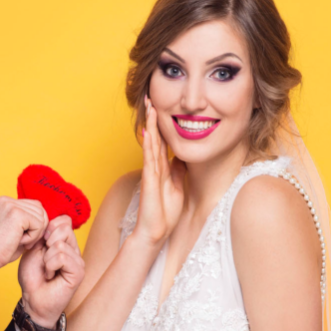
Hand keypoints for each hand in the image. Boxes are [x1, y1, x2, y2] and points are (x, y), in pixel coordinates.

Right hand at [0, 197, 48, 279]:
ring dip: (36, 233)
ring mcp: (11, 205)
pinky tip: (20, 242)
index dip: (36, 224)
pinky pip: (38, 224)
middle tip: (26, 242)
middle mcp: (7, 200)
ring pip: (41, 217)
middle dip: (38, 228)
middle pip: (40, 209)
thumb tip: (46, 217)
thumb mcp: (14, 229)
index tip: (25, 238)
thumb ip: (26, 220)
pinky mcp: (16, 214)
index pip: (34, 206)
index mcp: (5, 201)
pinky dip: (33, 237)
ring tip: (21, 242)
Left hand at [18, 215, 84, 330]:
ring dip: (46, 258)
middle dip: (46, 242)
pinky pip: (61, 257)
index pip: (64, 220)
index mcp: (65, 242)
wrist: (32, 299)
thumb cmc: (32, 276)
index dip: (48, 228)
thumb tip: (53, 221)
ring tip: (46, 269)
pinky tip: (50, 275)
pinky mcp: (79, 272)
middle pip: (64, 227)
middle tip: (43, 259)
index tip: (40, 243)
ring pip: (60, 244)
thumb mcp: (34, 248)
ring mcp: (78, 260)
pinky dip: (50, 265)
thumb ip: (44, 234)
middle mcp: (74, 249)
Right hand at [134, 95, 185, 245]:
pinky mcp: (149, 181)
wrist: (156, 232)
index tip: (160, 107)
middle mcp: (154, 167)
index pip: (161, 141)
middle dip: (152, 118)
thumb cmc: (166, 213)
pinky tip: (148, 133)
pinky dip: (149, 145)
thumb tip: (182, 155)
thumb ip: (178, 170)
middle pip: (154, 137)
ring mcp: (151, 172)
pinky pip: (150, 159)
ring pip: (150, 144)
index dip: (160, 124)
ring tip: (149, 108)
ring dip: (150, 125)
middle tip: (150, 98)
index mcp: (162, 168)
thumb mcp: (178, 185)